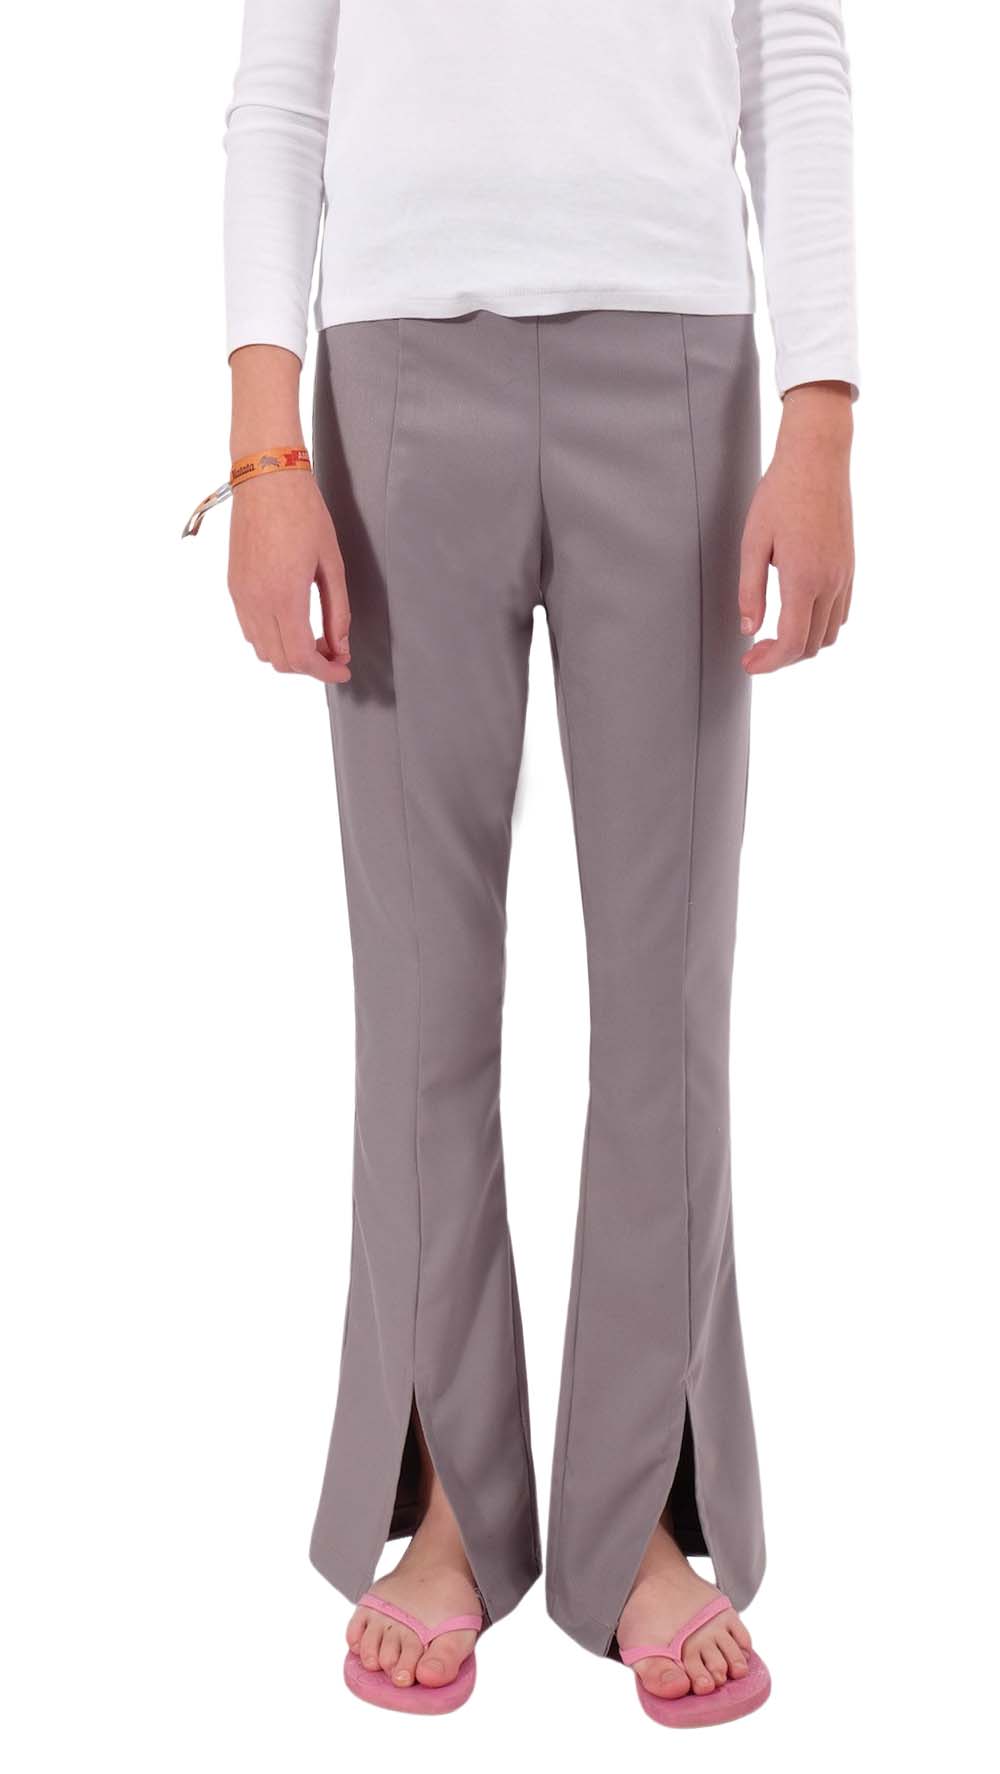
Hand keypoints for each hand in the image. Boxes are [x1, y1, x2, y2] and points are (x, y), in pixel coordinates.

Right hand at [227, 469, 350, 683]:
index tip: (343, 670)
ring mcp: (241, 595)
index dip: (326, 672)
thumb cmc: (303, 512)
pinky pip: (250, 629)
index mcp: (284, 597)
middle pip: (281, 661)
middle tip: (334, 652)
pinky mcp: (233, 586)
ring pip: (262, 650)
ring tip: (316, 637)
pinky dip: (272, 638)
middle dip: (310, 666)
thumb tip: (341, 646)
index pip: (302, 657)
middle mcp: (256, 602)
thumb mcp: (331, 563)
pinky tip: (293, 622)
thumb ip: (338, 610)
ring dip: (290, 653)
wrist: (266, 478)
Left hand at [738, 382, 853, 674]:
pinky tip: (797, 615)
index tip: (748, 664)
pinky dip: (819, 626)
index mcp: (804, 579)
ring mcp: (845, 575)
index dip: (769, 663)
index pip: (791, 643)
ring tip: (774, 637)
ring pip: (829, 633)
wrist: (817, 460)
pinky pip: (840, 613)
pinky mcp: (850, 567)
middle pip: (812, 645)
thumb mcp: (752, 543)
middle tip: (754, 653)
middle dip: (782, 658)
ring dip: (802, 645)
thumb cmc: (780, 495)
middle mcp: (831, 582)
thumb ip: (750, 591)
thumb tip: (748, 629)